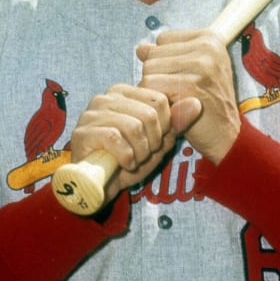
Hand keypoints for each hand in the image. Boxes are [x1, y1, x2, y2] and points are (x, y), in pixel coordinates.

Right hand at [69, 84, 177, 202]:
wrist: (102, 187)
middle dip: (152, 142)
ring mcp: (92, 113)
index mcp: (126, 93)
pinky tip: (123, 163)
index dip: (164, 127)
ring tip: (133, 159)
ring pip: (134, 127)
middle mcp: (107, 97)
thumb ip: (177, 122)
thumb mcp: (159, 142)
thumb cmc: (129, 160)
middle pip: (149, 114)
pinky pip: (115, 139)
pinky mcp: (83, 131)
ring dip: (140, 152)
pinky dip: (126, 157)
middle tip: (143, 154)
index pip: (159, 100)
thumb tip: (196, 102)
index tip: (154, 142)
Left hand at [136, 29, 240, 164]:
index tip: (182, 78)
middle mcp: (208, 48)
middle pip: (153, 55)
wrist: (226, 134)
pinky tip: (173, 109)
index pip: (162, 39)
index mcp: (210, 38)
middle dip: (157, 77)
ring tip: (176, 101)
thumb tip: (140, 48)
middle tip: (179, 93)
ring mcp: (202, 66)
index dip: (164, 61)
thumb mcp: (192, 70)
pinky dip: (156, 102)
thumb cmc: (207, 102)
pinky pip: (151, 88)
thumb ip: (166, 55)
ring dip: (155, 91)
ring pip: (149, 71)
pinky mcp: (190, 86)